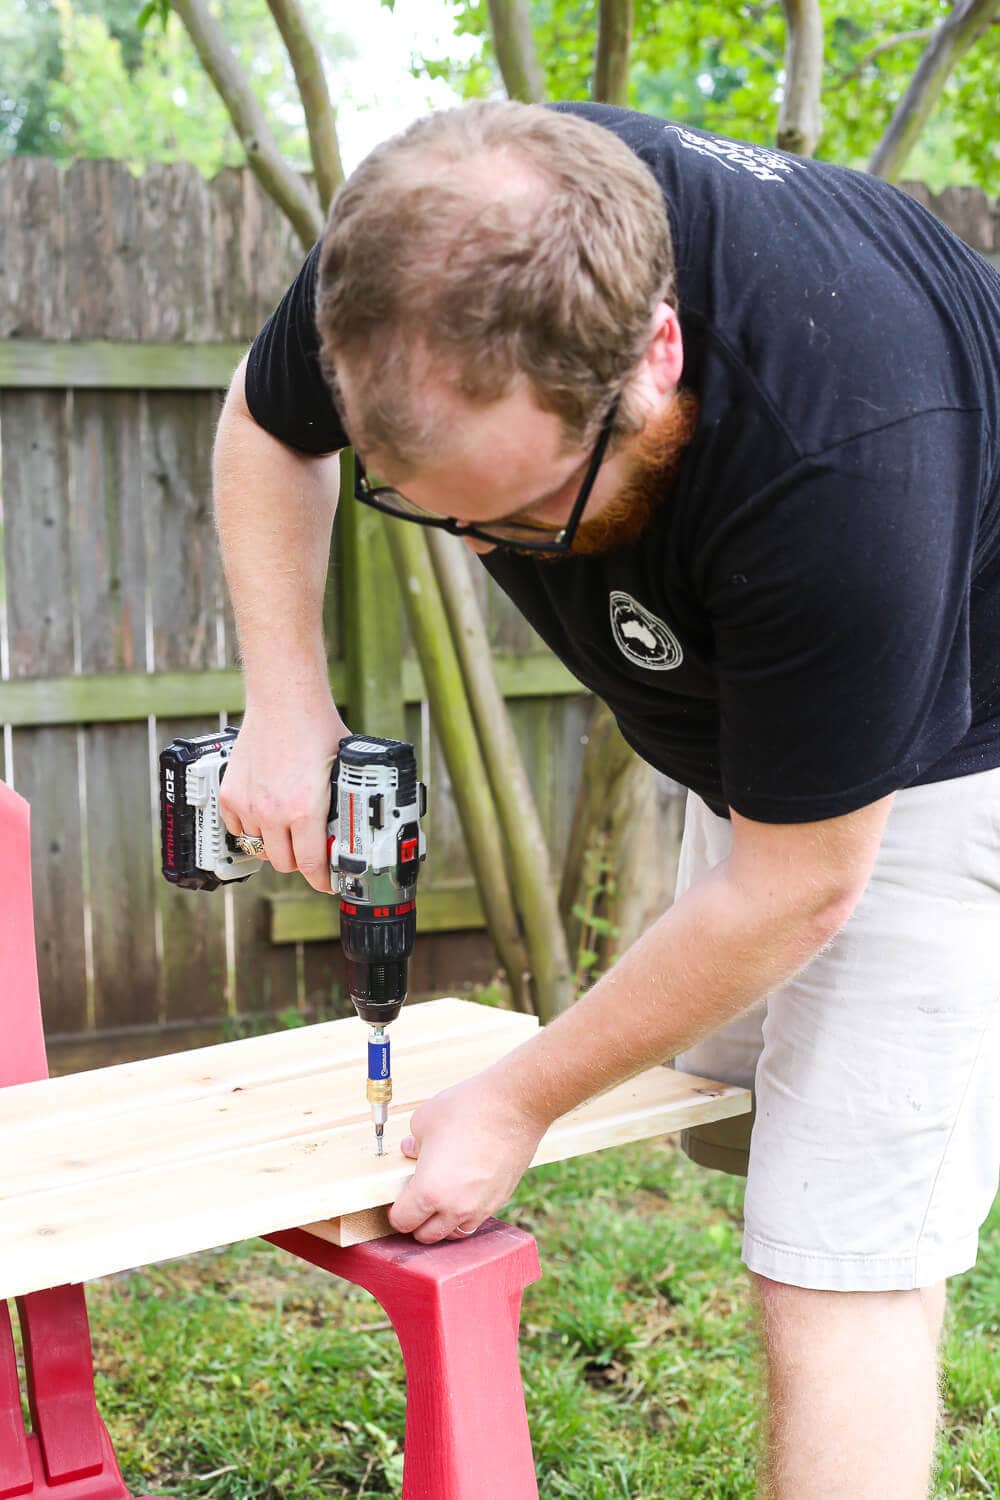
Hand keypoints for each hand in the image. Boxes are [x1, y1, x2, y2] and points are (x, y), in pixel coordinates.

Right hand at [219, 698, 349, 892]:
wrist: (283, 700)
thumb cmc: (316, 728)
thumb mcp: (343, 771)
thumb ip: (342, 802)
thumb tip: (354, 823)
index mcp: (304, 810)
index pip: (310, 864)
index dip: (321, 879)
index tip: (327, 882)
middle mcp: (272, 812)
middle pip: (284, 863)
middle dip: (299, 861)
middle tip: (309, 850)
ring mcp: (248, 804)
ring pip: (259, 847)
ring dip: (274, 843)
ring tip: (287, 828)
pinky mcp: (230, 794)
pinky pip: (237, 828)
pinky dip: (249, 828)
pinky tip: (264, 815)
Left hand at [387, 1070, 547, 1244]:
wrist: (515, 1105)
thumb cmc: (468, 1109)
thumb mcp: (424, 1120)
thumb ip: (412, 1143)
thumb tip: (411, 1151)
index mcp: (429, 1192)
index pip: (403, 1222)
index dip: (395, 1212)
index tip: (396, 1202)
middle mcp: (455, 1208)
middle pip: (427, 1236)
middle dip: (417, 1223)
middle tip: (415, 1202)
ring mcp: (481, 1207)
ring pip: (455, 1232)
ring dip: (443, 1223)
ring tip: (440, 1201)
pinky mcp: (501, 1198)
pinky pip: (478, 1218)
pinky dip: (467, 1212)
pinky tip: (465, 1191)